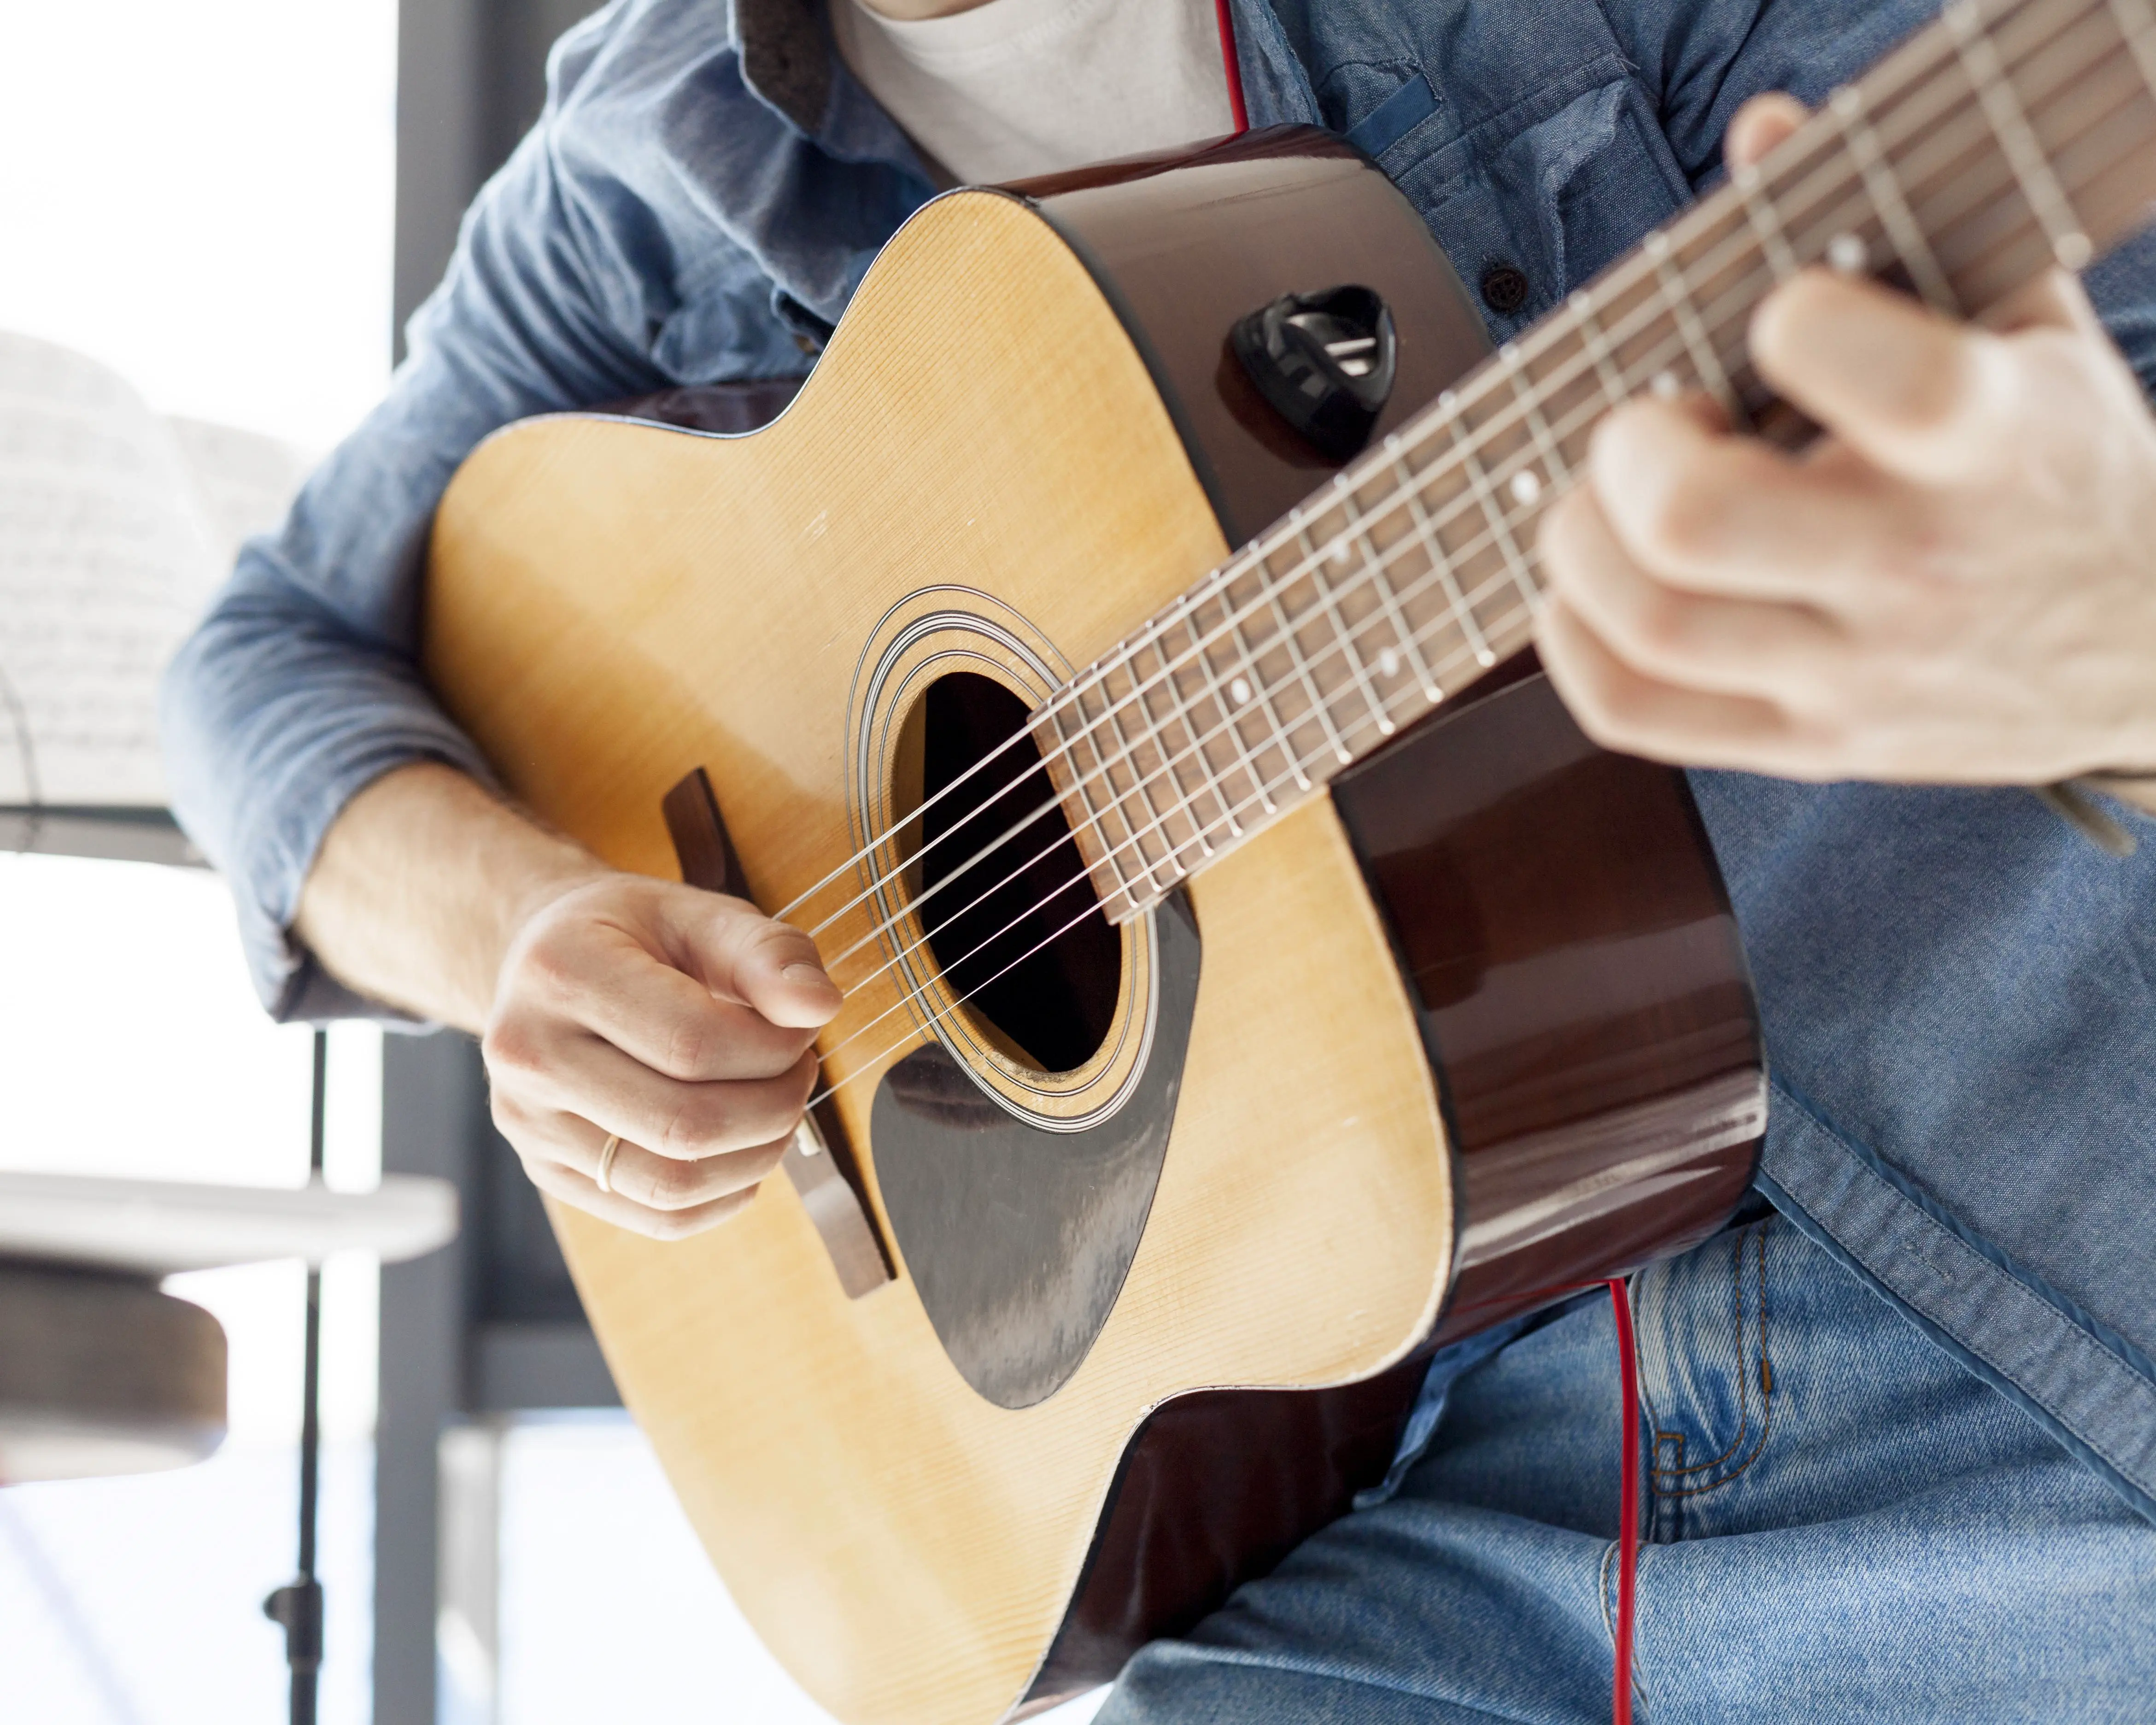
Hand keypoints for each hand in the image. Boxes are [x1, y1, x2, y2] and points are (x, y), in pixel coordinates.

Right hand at [482, 873, 840, 1238]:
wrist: (545, 963)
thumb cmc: (634, 935)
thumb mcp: (699, 913)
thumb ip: (767, 952)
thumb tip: (822, 1006)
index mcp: (559, 972)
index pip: (692, 1044)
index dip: (775, 1047)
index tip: (803, 1027)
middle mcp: (526, 1055)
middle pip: (684, 1125)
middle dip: (775, 1105)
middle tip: (800, 1068)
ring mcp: (528, 1124)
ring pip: (673, 1184)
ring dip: (757, 1153)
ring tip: (777, 1103)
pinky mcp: (547, 1172)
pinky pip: (659, 1217)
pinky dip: (726, 1192)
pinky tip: (745, 1145)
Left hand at [1534, 94, 2155, 785]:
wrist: (2152, 650)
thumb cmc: (2059, 473)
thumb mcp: (2023, 337)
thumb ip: (1899, 232)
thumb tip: (1765, 132)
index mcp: (1998, 448)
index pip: (1898, 384)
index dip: (1797, 322)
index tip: (1780, 315)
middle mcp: (1921, 572)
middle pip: (1699, 524)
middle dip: (1630, 450)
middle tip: (1648, 424)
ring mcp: (1858, 676)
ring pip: (1649, 624)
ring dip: (1580, 541)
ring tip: (1612, 497)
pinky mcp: (1808, 746)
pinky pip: (1632, 713)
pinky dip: (1571, 640)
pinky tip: (1592, 583)